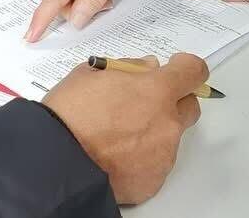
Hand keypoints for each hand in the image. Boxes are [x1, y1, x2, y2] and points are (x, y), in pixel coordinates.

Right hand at [44, 54, 206, 204]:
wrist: (55, 161)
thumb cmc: (68, 116)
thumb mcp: (90, 74)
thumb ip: (127, 68)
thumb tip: (146, 68)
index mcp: (156, 90)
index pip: (193, 71)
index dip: (185, 68)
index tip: (177, 69)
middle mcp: (167, 122)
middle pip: (189, 106)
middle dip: (171, 102)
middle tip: (142, 104)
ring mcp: (164, 154)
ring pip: (171, 137)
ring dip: (154, 132)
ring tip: (118, 136)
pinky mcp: (154, 180)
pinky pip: (157, 164)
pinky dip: (143, 159)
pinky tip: (117, 156)